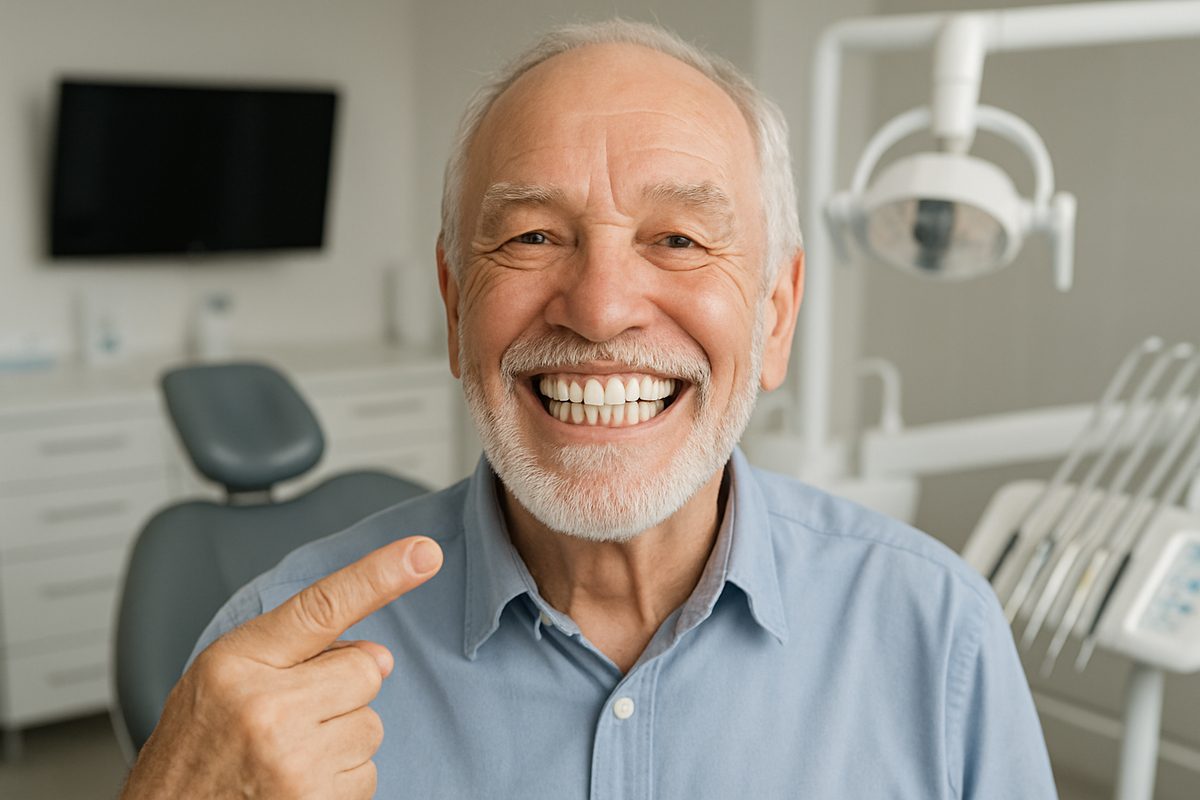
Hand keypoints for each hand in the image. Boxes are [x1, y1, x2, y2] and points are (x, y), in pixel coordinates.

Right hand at [121, 536, 443, 798]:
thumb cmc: (192, 754)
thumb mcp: (219, 681)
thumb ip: (293, 653)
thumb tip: (378, 656)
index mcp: (236, 663)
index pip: (322, 605)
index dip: (379, 575)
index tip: (424, 553)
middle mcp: (265, 707)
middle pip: (366, 669)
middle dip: (343, 689)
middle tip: (292, 717)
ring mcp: (293, 760)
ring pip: (371, 725)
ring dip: (341, 741)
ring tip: (286, 758)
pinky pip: (367, 775)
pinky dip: (340, 782)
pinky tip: (296, 786)